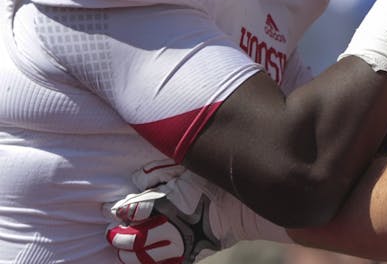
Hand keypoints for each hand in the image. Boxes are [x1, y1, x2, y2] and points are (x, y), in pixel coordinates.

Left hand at [106, 169, 227, 263]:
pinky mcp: (185, 258)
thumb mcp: (182, 171)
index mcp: (166, 204)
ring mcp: (176, 247)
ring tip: (121, 248)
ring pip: (142, 258)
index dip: (119, 211)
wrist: (235, 209)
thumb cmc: (207, 184)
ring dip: (128, 254)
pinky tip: (141, 260)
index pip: (133, 210)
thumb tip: (135, 180)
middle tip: (111, 233)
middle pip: (133, 239)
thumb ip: (157, 174)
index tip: (111, 210)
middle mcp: (168, 228)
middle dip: (118, 236)